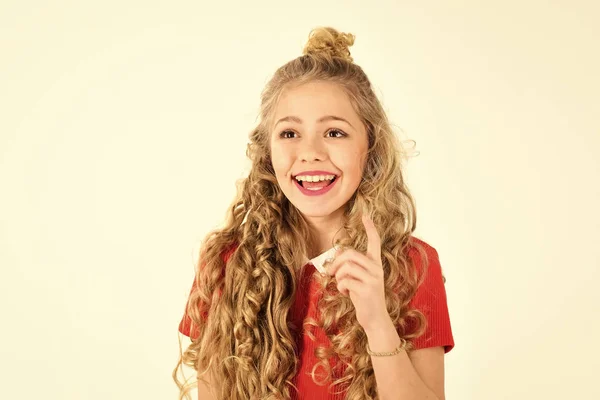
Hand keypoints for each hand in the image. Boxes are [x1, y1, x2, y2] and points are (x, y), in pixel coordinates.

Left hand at [325, 214, 391, 331]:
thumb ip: (350, 267)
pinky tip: (346, 293)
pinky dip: (341, 287)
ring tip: (341, 285)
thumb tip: (335, 258)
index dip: (370, 229)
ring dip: (338, 277)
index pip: (375, 242)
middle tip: (330, 273)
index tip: (366, 216)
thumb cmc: (364, 298)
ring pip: (346, 267)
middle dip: (335, 262)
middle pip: (350, 254)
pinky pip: (346, 281)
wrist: (375, 320)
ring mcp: (374, 279)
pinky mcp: (368, 289)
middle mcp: (377, 269)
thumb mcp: (357, 280)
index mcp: (375, 264)